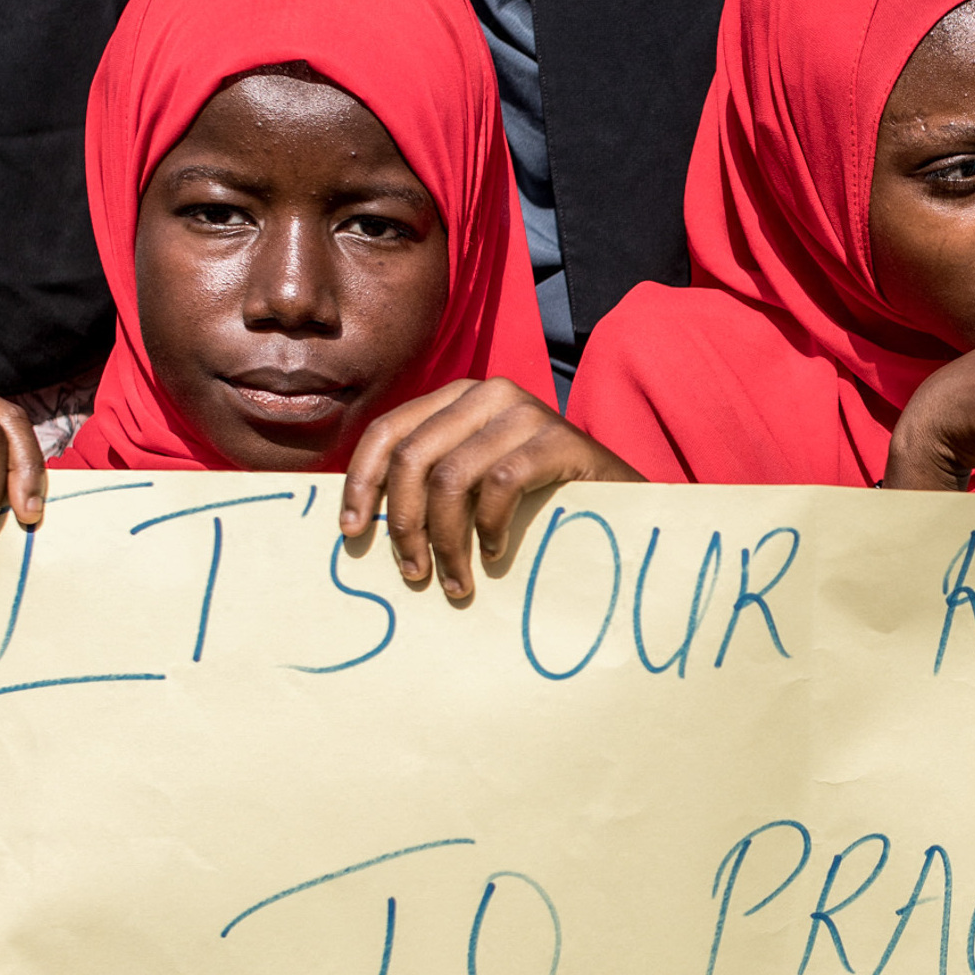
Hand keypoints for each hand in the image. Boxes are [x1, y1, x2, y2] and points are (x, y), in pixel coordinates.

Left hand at [338, 377, 642, 603]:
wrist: (623, 501)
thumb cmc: (537, 501)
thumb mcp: (474, 484)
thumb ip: (430, 485)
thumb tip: (360, 522)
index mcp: (456, 398)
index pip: (388, 432)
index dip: (361, 483)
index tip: (351, 533)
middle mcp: (487, 393)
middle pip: (412, 457)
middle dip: (403, 523)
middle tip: (413, 572)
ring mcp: (525, 411)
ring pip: (451, 477)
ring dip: (446, 541)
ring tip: (454, 581)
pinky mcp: (560, 438)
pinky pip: (500, 483)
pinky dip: (490, 526)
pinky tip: (496, 553)